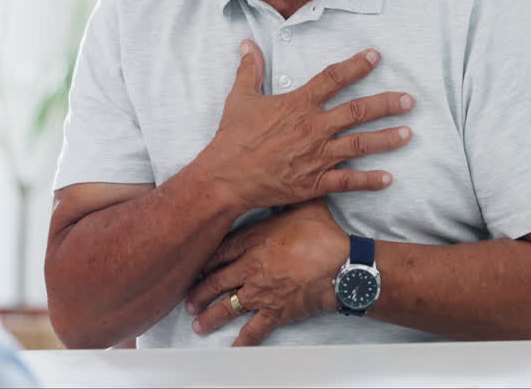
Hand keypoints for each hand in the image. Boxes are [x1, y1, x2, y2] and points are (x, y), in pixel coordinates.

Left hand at [185, 199, 346, 345]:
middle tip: (189, 300)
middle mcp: (250, 269)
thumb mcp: (305, 206)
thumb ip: (289, 197)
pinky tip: (232, 349)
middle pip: (216, 281)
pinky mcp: (275, 312)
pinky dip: (242, 342)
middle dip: (199, 292)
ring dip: (211, 316)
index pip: (219, 252)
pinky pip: (254, 330)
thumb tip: (286, 182)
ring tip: (198, 324)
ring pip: (227, 306)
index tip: (193, 267)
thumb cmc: (324, 236)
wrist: (341, 267)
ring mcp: (260, 292)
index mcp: (254, 242)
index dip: (203, 261)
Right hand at [197, 41, 413, 210]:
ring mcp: (317, 156)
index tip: (375, 56)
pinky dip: (369, 180)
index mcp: (298, 105)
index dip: (356, 65)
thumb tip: (247, 44)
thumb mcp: (240, 98)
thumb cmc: (233, 138)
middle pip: (358, 111)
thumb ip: (249, 70)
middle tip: (409, 100)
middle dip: (387, 103)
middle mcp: (313, 128)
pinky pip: (348, 181)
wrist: (226, 177)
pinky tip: (388, 178)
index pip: (333, 78)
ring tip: (408, 133)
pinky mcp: (315, 182)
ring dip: (387, 138)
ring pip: (360, 144)